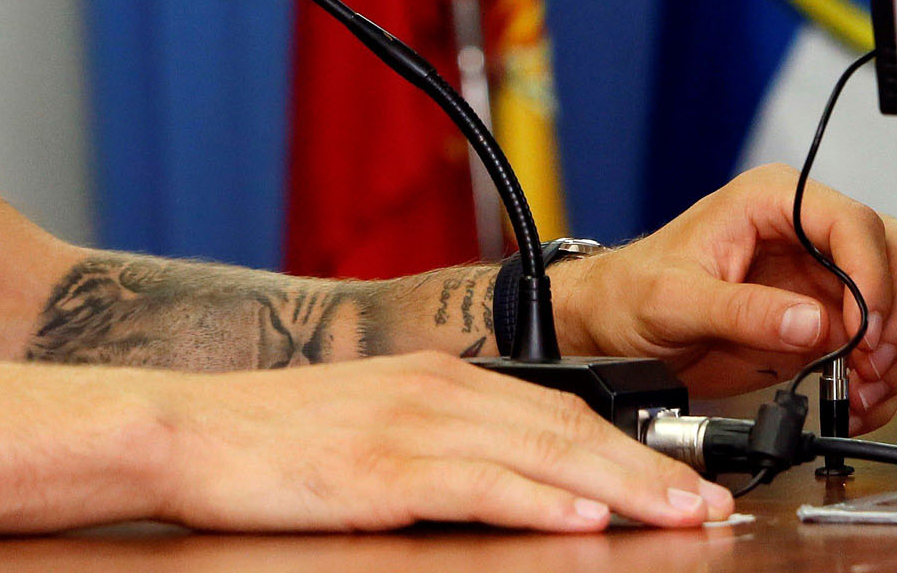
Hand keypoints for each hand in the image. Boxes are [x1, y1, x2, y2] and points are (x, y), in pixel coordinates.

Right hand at [154, 351, 735, 533]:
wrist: (182, 429)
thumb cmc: (265, 440)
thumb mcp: (367, 428)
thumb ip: (439, 448)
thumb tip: (511, 490)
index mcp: (435, 379)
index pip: (560, 412)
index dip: (633, 449)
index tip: (687, 484)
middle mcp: (435, 390)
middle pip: (569, 429)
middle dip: (649, 472)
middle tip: (714, 506)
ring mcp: (410, 426)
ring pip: (541, 453)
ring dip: (620, 489)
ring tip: (679, 517)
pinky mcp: (382, 468)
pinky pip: (478, 483)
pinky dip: (539, 500)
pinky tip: (580, 518)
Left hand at [553, 165, 896, 430]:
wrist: (615, 327)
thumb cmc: (630, 292)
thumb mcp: (675, 299)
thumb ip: (743, 309)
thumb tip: (811, 323)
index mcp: (773, 202)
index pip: (853, 223)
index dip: (873, 275)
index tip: (866, 327)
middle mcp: (807, 233)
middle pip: (895, 259)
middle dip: (895, 319)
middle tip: (871, 366)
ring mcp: (821, 278)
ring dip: (894, 355)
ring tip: (860, 392)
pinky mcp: (823, 321)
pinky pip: (878, 345)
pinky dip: (879, 378)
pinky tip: (854, 400)